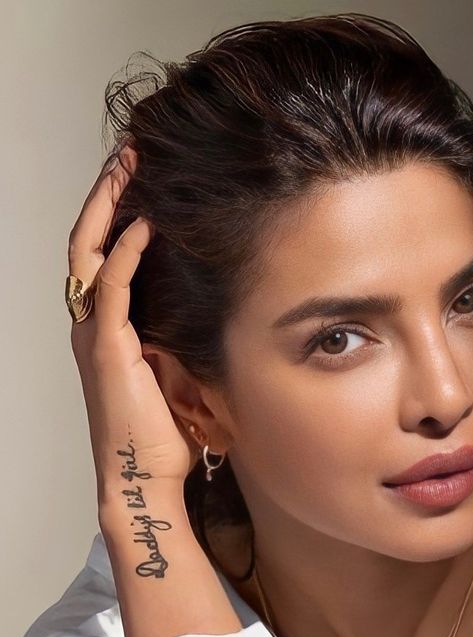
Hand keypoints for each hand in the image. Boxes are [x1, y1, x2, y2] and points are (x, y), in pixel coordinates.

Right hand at [67, 145, 197, 506]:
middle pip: (88, 242)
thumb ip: (181, 335)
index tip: (140, 177)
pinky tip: (146, 224)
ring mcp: (97, 335)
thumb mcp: (176, 373)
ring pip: (91, 253)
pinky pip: (114, 288)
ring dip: (110, 207)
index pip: (102, 254)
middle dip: (106, 194)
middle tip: (127, 152)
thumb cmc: (163, 435)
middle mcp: (93, 324)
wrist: (144, 477)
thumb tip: (212, 306)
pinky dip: (127, 252)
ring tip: (129, 166)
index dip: (115, 212)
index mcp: (107, 328)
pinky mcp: (110, 350)